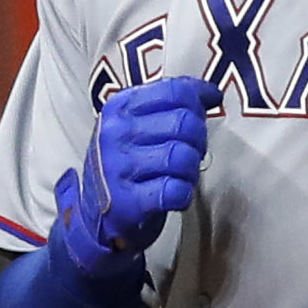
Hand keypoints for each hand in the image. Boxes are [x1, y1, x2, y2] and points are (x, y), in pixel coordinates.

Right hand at [52, 73, 210, 283]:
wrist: (94, 216)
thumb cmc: (125, 164)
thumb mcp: (137, 124)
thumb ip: (173, 103)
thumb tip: (213, 94)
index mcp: (119, 107)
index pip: (175, 91)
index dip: (197, 106)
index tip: (197, 119)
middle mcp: (115, 133)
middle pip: (184, 123)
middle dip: (197, 141)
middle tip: (188, 154)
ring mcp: (118, 168)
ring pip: (183, 157)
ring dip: (191, 170)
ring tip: (179, 176)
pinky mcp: (127, 202)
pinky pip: (175, 191)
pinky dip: (183, 195)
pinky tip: (173, 196)